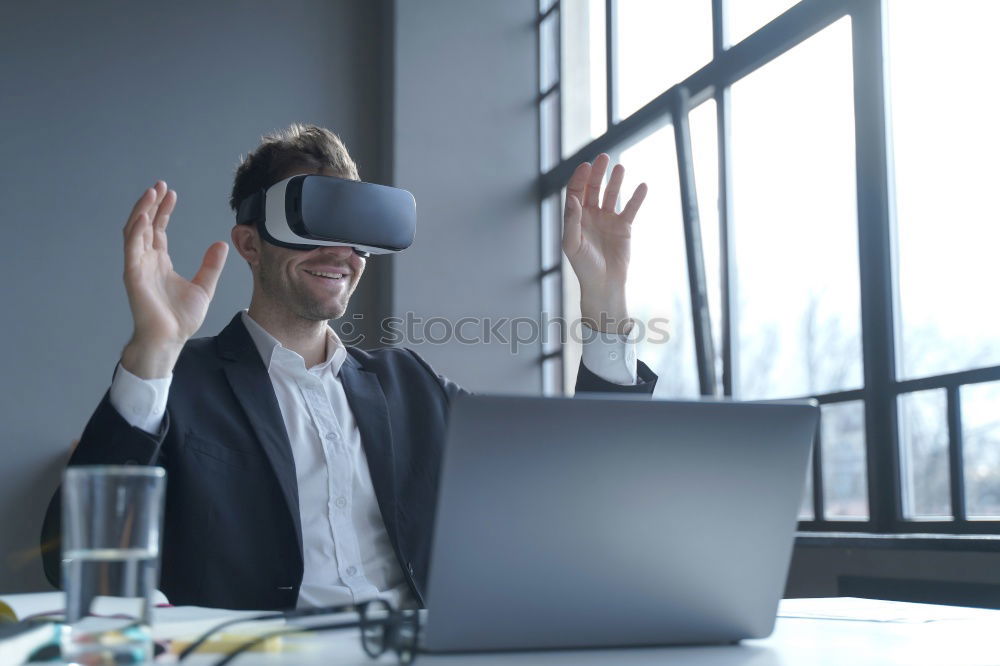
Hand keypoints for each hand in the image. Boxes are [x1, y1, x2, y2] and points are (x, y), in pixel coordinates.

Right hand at [121, 181, 228, 377]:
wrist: (171, 339)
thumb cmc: (181, 318)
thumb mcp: (204, 286)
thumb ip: (211, 265)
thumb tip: (221, 244)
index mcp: (160, 261)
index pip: (158, 229)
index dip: (163, 211)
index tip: (172, 193)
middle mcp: (146, 260)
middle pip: (145, 225)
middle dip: (151, 204)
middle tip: (160, 185)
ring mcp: (138, 266)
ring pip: (135, 231)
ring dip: (141, 211)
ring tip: (151, 193)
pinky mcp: (133, 275)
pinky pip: (131, 249)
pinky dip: (135, 231)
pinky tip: (143, 217)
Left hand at [562, 153, 646, 332]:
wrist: (604, 284)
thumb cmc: (584, 267)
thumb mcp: (573, 244)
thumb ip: (572, 220)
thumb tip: (573, 198)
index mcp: (576, 218)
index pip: (576, 192)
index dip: (580, 178)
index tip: (586, 166)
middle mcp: (591, 215)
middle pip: (593, 188)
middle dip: (597, 173)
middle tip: (603, 157)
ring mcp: (608, 220)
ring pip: (612, 195)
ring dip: (615, 181)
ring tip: (620, 167)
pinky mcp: (624, 227)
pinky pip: (631, 209)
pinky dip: (637, 198)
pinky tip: (642, 185)